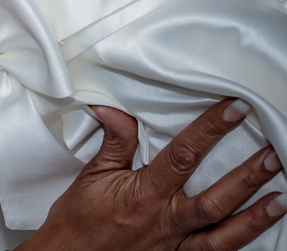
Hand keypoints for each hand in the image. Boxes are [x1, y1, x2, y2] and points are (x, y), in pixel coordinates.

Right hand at [22, 99, 284, 250]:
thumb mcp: (92, 174)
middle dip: (247, 177)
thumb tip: (115, 108)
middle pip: (215, 199)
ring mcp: (175, 243)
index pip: (184, 156)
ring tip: (281, 198)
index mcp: (145, 193)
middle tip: (273, 156)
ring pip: (224, 234)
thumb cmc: (79, 219)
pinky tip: (257, 232)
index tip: (233, 110)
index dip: (210, 130)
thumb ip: (114, 141)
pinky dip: (238, 244)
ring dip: (256, 217)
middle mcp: (165, 220)